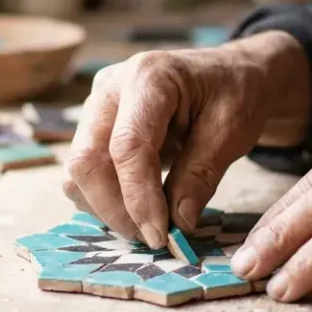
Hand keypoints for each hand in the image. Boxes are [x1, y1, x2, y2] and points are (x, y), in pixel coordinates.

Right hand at [62, 31, 310, 247]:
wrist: (227, 74)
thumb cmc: (233, 93)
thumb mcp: (232, 131)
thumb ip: (201, 175)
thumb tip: (177, 224)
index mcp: (148, 77)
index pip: (127, 146)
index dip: (139, 197)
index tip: (161, 235)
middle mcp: (110, 88)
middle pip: (87, 160)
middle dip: (116, 210)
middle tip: (155, 238)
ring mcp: (96, 107)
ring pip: (77, 172)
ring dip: (107, 209)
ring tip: (150, 224)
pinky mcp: (92, 127)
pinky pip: (83, 174)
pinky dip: (104, 200)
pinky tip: (139, 208)